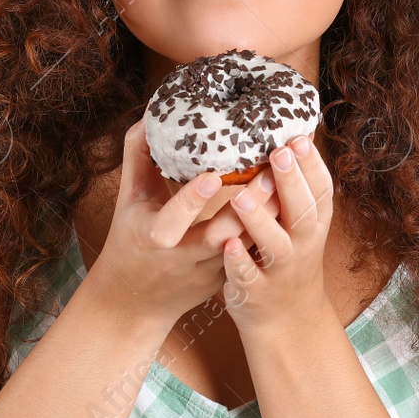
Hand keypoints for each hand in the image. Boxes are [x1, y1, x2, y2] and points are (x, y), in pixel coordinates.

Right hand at [89, 121, 280, 327]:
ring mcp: (207, 272)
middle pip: (220, 237)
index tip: (213, 176)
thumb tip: (151, 115)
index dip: (191, 201)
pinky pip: (251, 252)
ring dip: (267, 216)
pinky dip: (269, 228)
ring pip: (243, 246)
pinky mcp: (226, 278)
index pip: (172, 221)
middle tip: (272, 171)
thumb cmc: (131, 240)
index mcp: (154, 238)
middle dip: (248, 207)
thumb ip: (139, 158)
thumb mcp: (130, 200)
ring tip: (287, 180)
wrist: (137, 302)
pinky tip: (288, 203)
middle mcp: (182, 259)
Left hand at [219, 134, 334, 334]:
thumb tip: (300, 134)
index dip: (312, 166)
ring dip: (259, 220)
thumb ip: (298, 187)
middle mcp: (302, 245)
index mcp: (313, 224)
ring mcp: (280, 270)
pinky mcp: (256, 291)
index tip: (299, 138)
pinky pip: (248, 276)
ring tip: (240, 196)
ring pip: (274, 245)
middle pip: (301, 213)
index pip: (320, 191)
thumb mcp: (303, 223)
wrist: (287, 319)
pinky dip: (239, 262)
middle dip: (291, 183)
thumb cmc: (289, 256)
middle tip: (277, 154)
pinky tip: (228, 245)